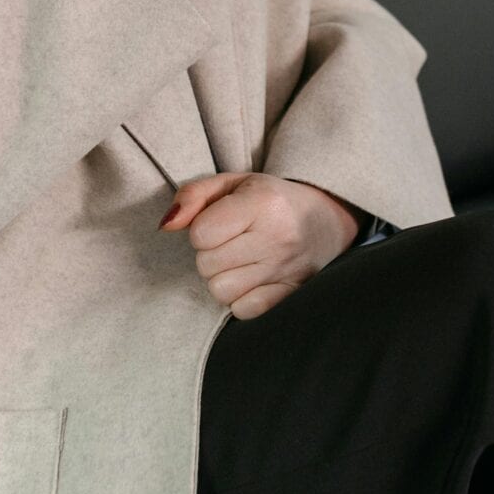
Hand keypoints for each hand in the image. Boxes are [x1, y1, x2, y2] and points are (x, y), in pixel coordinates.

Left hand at [158, 172, 361, 318]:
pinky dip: (241, 298)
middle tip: (232, 243)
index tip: (219, 224)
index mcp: (262, 202)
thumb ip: (193, 196)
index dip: (202, 230)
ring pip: (221, 291)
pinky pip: (243, 310)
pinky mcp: (292, 294)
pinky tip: (253, 279)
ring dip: (223, 278)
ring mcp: (287, 270)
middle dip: (211, 255)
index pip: (201, 234)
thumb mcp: (233, 184)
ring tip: (241, 261)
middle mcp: (278, 237)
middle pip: (207, 265)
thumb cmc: (270, 200)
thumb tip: (166, 225)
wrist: (327, 220)